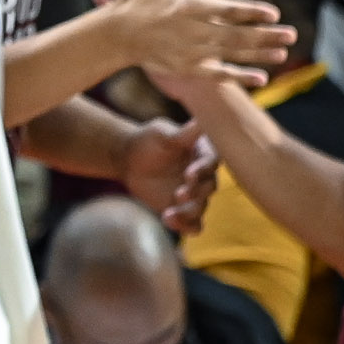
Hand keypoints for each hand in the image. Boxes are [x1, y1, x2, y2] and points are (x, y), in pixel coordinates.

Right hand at [109, 0, 295, 85]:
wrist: (116, 35)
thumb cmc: (139, 0)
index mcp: (189, 6)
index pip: (228, 9)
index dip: (252, 12)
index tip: (274, 13)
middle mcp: (193, 31)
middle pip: (237, 34)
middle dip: (267, 35)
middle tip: (292, 35)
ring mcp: (190, 51)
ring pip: (232, 54)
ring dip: (260, 54)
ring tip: (283, 53)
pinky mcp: (187, 67)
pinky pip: (218, 74)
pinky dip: (240, 77)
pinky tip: (261, 78)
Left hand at [118, 118, 217, 234]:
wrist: (131, 159)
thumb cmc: (149, 140)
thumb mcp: (164, 133)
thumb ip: (185, 133)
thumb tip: (205, 117)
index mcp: (205, 152)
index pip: (211, 162)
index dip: (202, 169)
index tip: (189, 174)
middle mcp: (206, 175)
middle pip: (208, 188)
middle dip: (195, 193)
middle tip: (179, 194)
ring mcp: (197, 193)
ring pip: (200, 207)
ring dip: (188, 213)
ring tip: (168, 214)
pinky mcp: (186, 209)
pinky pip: (193, 223)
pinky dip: (186, 227)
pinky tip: (169, 222)